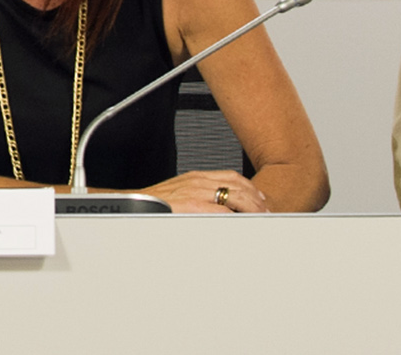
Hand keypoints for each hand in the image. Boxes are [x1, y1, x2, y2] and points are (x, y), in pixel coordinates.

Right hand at [139, 170, 265, 212]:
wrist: (134, 205)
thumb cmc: (155, 203)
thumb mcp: (179, 192)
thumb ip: (199, 195)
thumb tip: (217, 206)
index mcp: (196, 177)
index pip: (232, 177)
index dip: (250, 187)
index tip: (260, 198)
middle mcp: (198, 182)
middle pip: (238, 185)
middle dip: (256, 199)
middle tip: (266, 211)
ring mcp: (196, 193)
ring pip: (235, 195)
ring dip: (252, 207)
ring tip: (261, 217)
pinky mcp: (193, 206)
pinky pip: (222, 210)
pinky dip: (236, 216)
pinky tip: (243, 223)